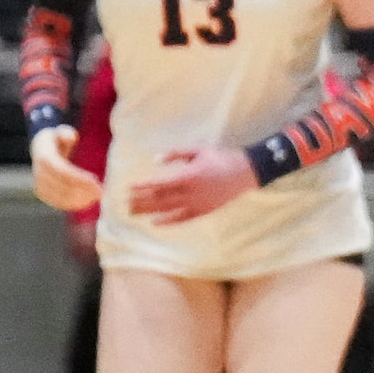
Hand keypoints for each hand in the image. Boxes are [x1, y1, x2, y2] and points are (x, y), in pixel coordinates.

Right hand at [30, 126, 98, 213]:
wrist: (41, 149)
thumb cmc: (57, 139)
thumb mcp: (61, 132)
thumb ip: (66, 133)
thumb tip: (71, 137)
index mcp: (43, 156)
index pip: (60, 170)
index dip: (77, 178)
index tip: (96, 183)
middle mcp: (38, 172)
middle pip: (60, 186)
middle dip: (81, 191)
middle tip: (101, 192)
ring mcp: (39, 183)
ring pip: (57, 197)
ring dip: (78, 200)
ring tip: (97, 197)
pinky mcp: (43, 192)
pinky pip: (56, 202)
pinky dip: (72, 204)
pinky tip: (88, 201)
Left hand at [127, 145, 259, 223]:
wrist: (247, 172)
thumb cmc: (221, 158)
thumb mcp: (197, 150)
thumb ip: (175, 154)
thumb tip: (155, 161)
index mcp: (188, 176)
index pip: (159, 184)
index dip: (143, 186)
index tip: (129, 187)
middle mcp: (191, 193)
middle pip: (161, 198)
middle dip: (142, 200)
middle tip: (126, 202)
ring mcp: (198, 203)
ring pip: (169, 209)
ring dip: (150, 211)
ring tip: (134, 213)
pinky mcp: (205, 210)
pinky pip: (183, 218)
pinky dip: (169, 221)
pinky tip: (156, 222)